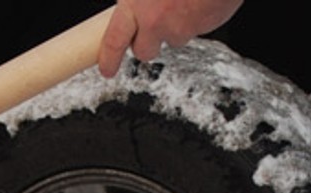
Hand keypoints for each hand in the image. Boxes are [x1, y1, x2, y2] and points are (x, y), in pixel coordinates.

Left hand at [97, 0, 244, 76]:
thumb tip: (128, 4)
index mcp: (134, 2)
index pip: (114, 41)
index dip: (108, 59)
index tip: (107, 69)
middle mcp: (155, 20)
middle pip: (143, 51)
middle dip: (146, 45)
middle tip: (149, 30)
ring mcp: (180, 27)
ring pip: (173, 38)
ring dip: (175, 26)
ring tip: (181, 1)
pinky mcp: (204, 28)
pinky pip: (196, 28)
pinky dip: (196, 17)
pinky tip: (197, 0)